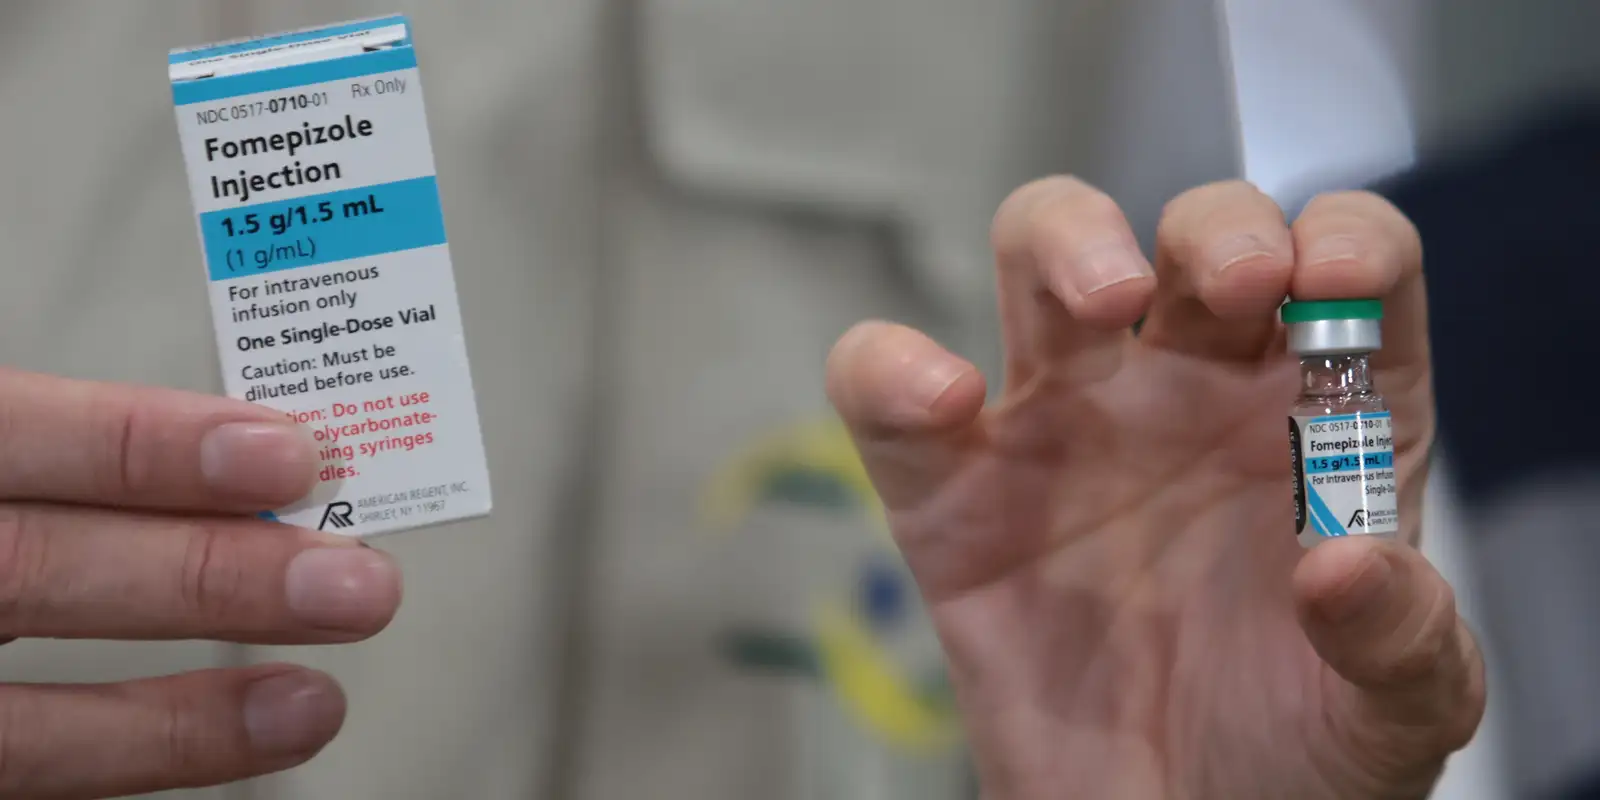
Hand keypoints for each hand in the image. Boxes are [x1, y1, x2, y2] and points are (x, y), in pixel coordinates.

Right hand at [0, 370, 401, 797]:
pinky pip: (5, 777)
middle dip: (201, 579)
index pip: (10, 436)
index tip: (287, 451)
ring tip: (313, 708)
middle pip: (25, 574)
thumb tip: (231, 451)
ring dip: (173, 722)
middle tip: (357, 585)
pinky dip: (106, 771)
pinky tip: (212, 753)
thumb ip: (37, 442)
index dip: (145, 447)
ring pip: (7, 726)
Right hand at [826, 178, 1483, 798]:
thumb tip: (1345, 562)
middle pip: (1195, 234)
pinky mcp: (953, 494)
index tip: (1331, 280)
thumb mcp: (1395, 716)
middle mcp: (1193, 394)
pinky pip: (890, 393)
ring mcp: (1066, 430)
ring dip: (1066, 238)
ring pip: (1044, 255)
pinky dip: (889, 368)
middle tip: (1235, 285)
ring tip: (1101, 299)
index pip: (1345, 262)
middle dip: (1213, 227)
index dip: (1343, 238)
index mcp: (1317, 416)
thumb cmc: (1294, 764)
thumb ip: (1403, 639)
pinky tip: (940, 401)